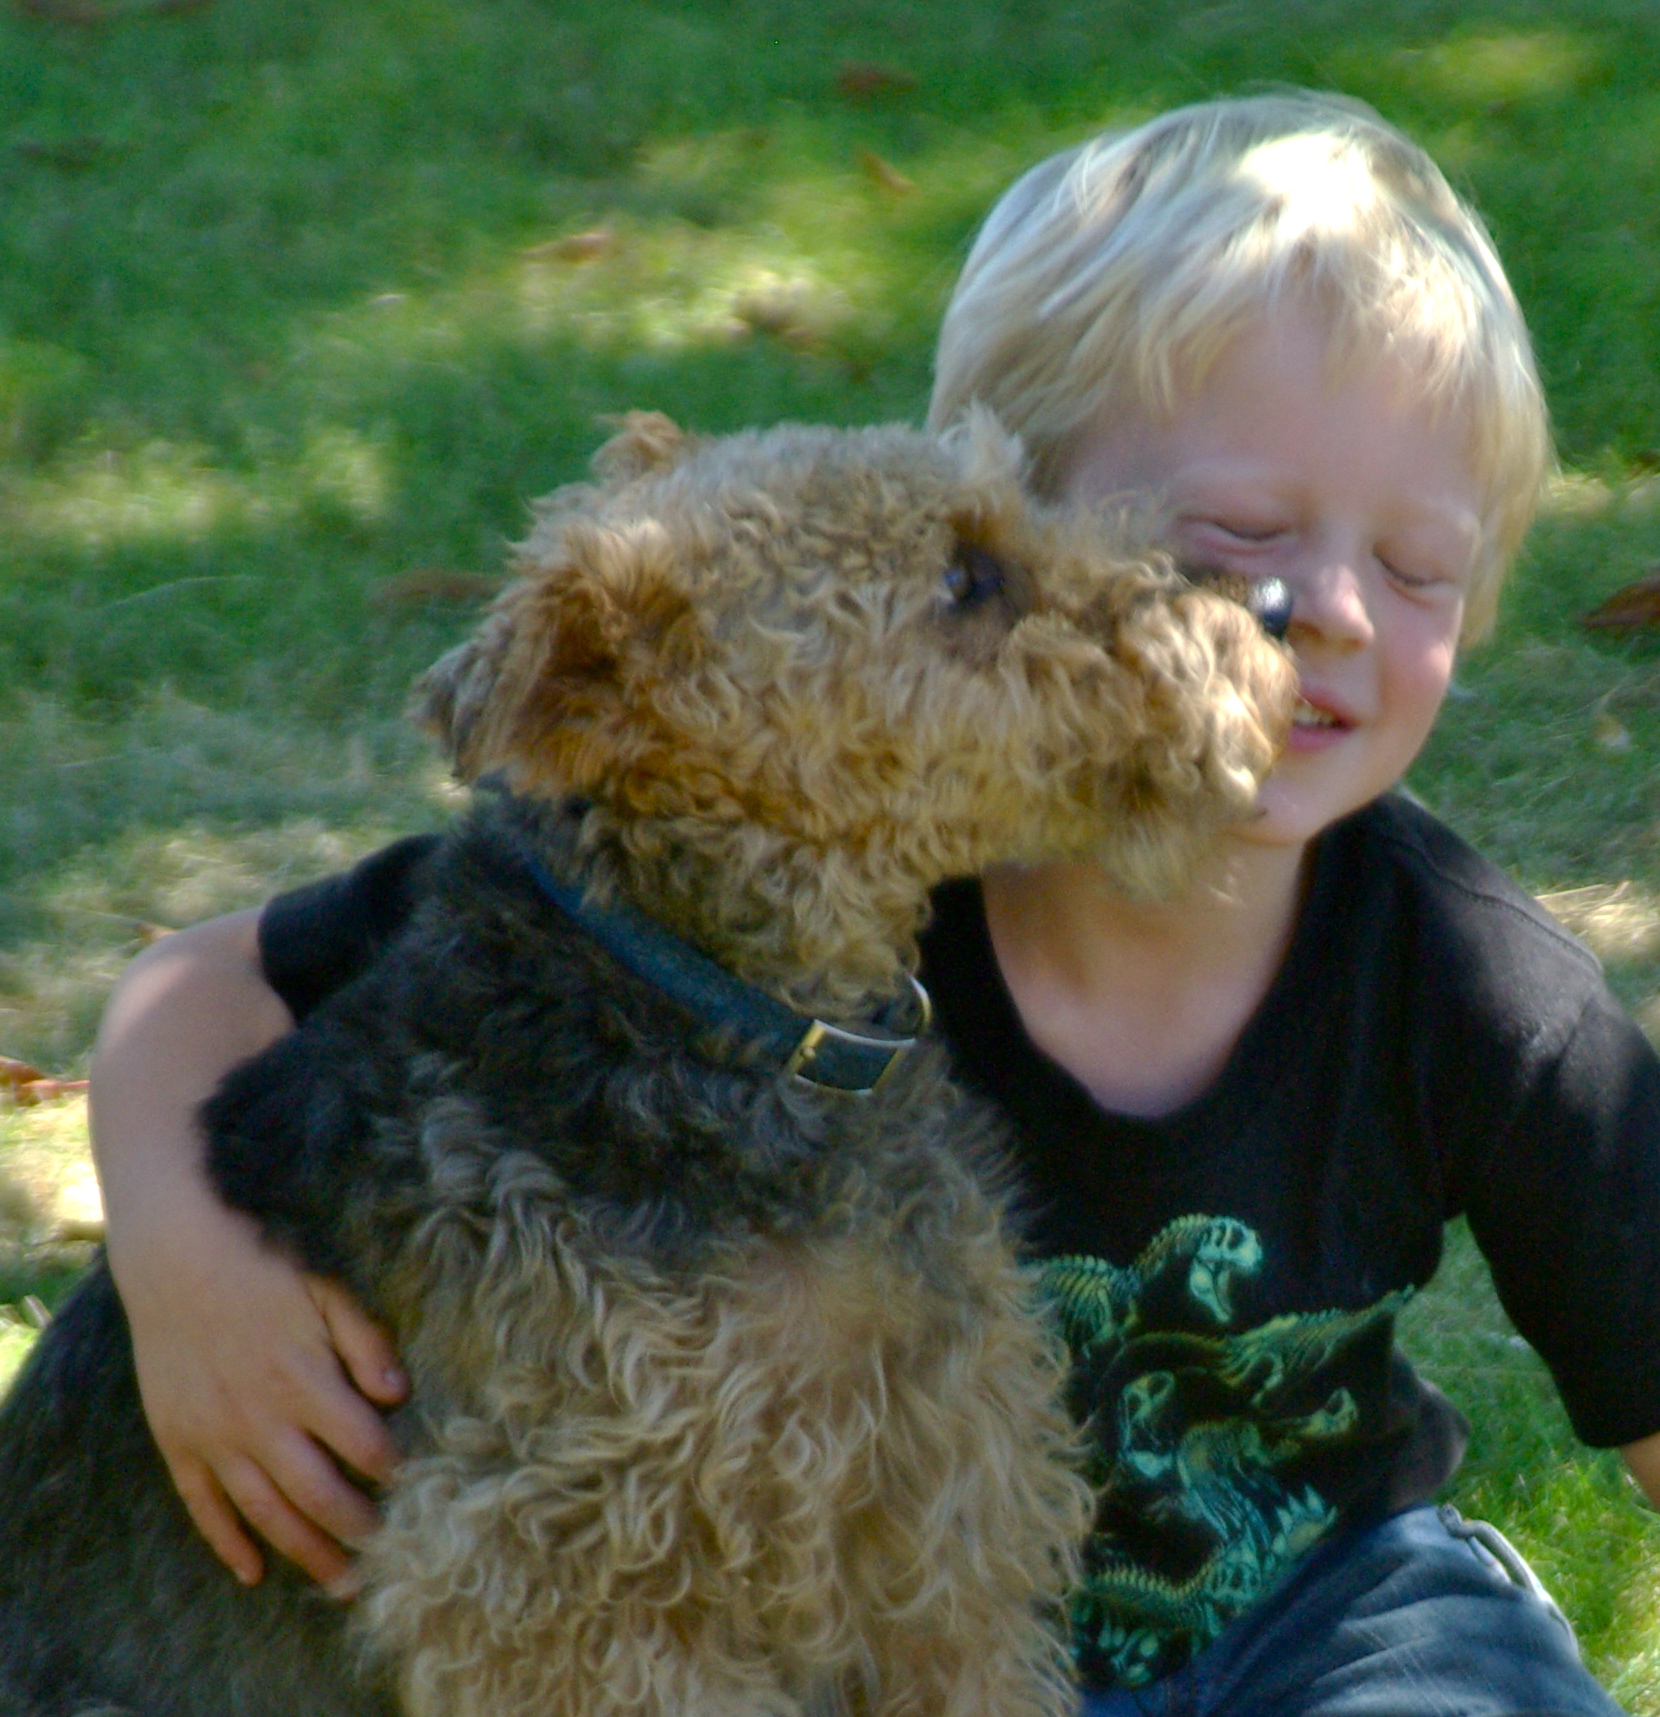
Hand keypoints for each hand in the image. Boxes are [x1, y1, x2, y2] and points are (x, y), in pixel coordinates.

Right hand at [118, 1200, 407, 1590]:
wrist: (174, 1260)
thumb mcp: (326, 1290)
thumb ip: (366, 1343)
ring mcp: (214, 1436)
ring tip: (341, 1583)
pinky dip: (229, 1545)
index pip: (361, 1443)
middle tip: (387, 1555)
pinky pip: (205, 1508)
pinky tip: (254, 1572)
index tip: (413, 1483)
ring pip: (265, 1513)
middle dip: (356, 1529)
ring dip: (305, 1552)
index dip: (391, 1467)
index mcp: (303, 1378)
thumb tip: (400, 1396)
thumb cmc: (261, 1269)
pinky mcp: (178, 1443)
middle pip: (316, 1494)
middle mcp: (259, 1418)